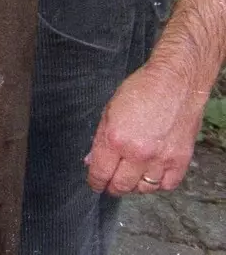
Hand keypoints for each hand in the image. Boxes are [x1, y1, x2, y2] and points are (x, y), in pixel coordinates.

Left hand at [85, 63, 203, 194]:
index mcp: (115, 139)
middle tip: (110, 184)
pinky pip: (167, 185)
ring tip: (130, 177)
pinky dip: (158, 184)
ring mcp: (161, 158)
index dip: (95, 181)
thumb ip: (99, 140)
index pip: (100, 172)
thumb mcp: (109, 111)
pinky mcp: (180, 160)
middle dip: (112, 187)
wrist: (175, 83)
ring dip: (134, 186)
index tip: (95, 183)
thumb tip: (91, 161)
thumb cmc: (141, 91)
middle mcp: (138, 152)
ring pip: (144, 189)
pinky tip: (151, 175)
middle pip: (121, 185)